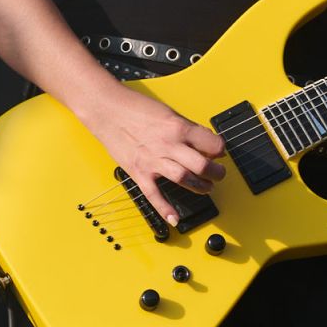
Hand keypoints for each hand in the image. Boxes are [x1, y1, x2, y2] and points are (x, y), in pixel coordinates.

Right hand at [89, 85, 225, 225]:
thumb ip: (186, 129)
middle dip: (216, 173)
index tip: (219, 153)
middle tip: (219, 174)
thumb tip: (203, 141)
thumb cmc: (135, 107)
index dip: (220, 150)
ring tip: (206, 187)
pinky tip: (174, 218)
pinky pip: (154, 194)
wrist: (106, 109)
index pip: (212, 144)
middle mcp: (168, 145)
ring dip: (200, 187)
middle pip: (202, 166)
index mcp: (179, 128)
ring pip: (185, 179)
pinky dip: (164, 209)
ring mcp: (153, 161)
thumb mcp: (168, 112)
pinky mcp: (138, 172)